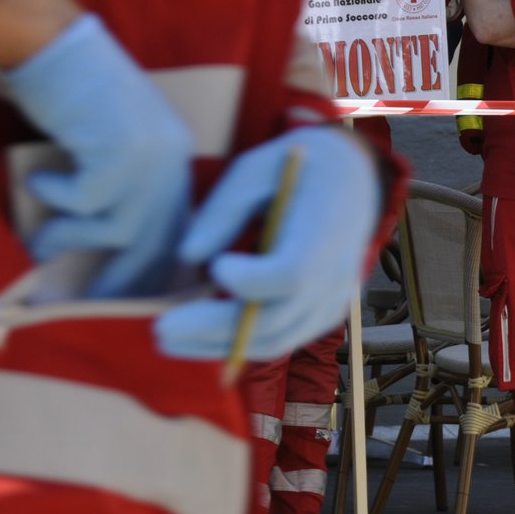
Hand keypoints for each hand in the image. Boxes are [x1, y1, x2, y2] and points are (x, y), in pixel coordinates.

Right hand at [0, 14, 193, 296]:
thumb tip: (104, 251)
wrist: (48, 38)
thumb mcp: (107, 146)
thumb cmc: (66, 91)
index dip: (150, 266)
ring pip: (122, 230)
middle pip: (157, 240)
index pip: (176, 227)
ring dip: (73, 238)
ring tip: (42, 237)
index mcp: (175, 155)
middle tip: (81, 302)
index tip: (121, 295)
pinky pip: (86, 203)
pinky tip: (37, 178)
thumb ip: (117, 189)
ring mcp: (150, 154)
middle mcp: (173, 156)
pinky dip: (56, 198)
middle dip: (118, 279)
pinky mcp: (118, 151)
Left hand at [154, 125, 383, 361]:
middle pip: (276, 321)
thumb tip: (189, 257)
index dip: (252, 280)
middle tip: (160, 329)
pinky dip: (238, 343)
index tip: (216, 266)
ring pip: (275, 341)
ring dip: (218, 346)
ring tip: (169, 338)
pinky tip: (199, 334)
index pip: (293, 273)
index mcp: (326, 230)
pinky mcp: (323, 313)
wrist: (353, 178)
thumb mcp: (257, 167)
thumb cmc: (299, 167)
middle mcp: (336, 274)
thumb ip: (224, 209)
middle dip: (213, 330)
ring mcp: (333, 299)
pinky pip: (280, 339)